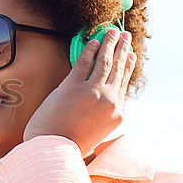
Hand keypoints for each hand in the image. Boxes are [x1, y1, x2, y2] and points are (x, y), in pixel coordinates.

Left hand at [23, 28, 136, 156]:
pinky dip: (90, 50)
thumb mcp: (95, 132)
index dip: (127, 66)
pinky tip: (93, 41)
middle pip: (118, 69)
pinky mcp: (72, 88)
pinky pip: (84, 63)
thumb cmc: (69, 144)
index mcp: (116, 114)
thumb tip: (102, 101)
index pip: (123, 83)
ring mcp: (92, 93)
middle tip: (125, 35)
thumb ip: (102, 115)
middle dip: (122, 49)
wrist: (52, 151)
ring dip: (109, 43)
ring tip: (112, 31)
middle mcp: (109, 102)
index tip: (130, 54)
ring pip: (105, 62)